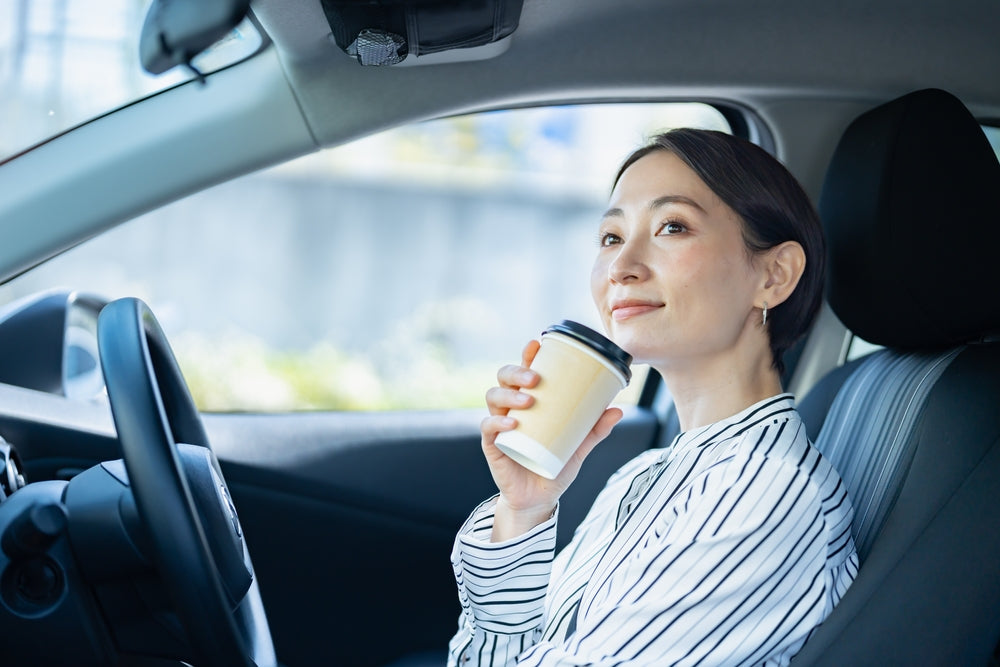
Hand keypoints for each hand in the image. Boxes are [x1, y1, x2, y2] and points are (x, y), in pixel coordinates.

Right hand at [481, 340, 622, 541]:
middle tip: (536, 378)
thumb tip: (618, 409)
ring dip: (509, 394)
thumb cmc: (554, 467)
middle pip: (504, 379)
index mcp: (528, 403)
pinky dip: (498, 422)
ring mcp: (499, 425)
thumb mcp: (579, 447)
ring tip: (528, 400)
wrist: (539, 499)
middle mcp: (511, 409)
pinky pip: (488, 427)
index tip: (536, 344)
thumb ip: (595, 430)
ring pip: (494, 397)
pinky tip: (511, 423)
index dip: (526, 356)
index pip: (523, 372)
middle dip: (516, 371)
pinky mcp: (492, 445)